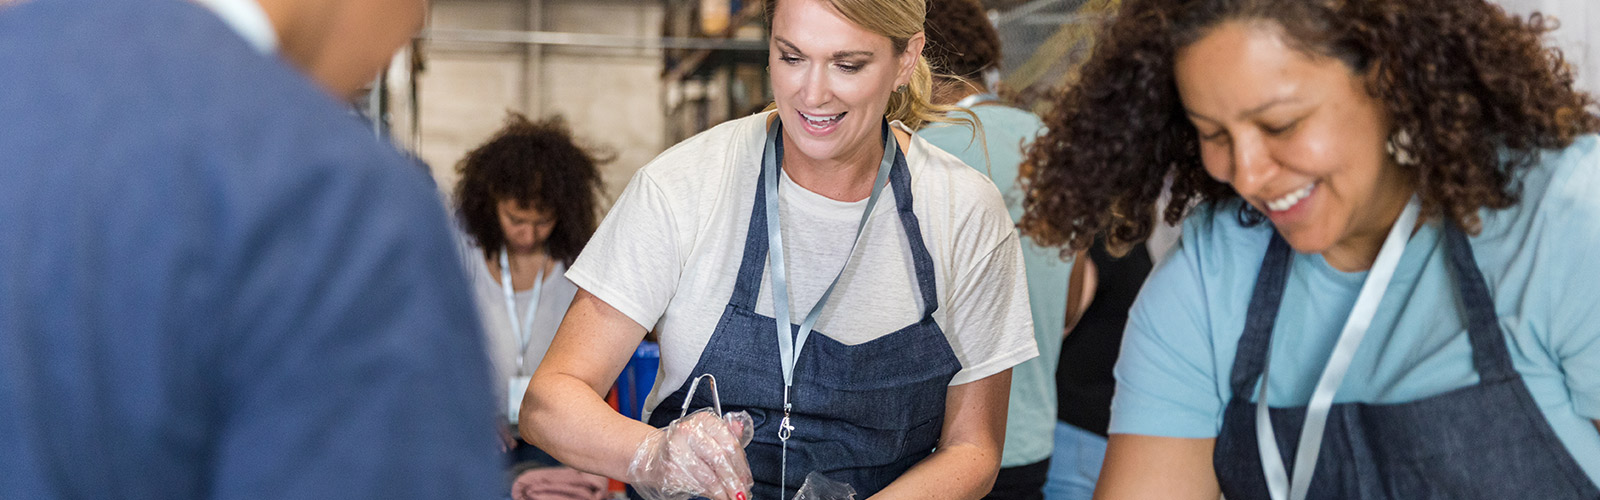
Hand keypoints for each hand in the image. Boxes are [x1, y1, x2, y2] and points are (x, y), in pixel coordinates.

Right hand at [626, 408, 753, 499]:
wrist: (654, 457)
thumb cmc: (686, 446)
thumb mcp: (708, 435)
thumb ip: (727, 433)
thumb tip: (742, 430)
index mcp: (703, 420)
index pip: (729, 442)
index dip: (742, 465)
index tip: (747, 479)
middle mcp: (688, 432)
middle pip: (720, 459)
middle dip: (734, 480)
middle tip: (742, 493)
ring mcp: (678, 451)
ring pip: (709, 476)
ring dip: (724, 492)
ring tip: (732, 498)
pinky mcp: (671, 470)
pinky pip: (698, 486)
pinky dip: (711, 494)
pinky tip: (717, 496)